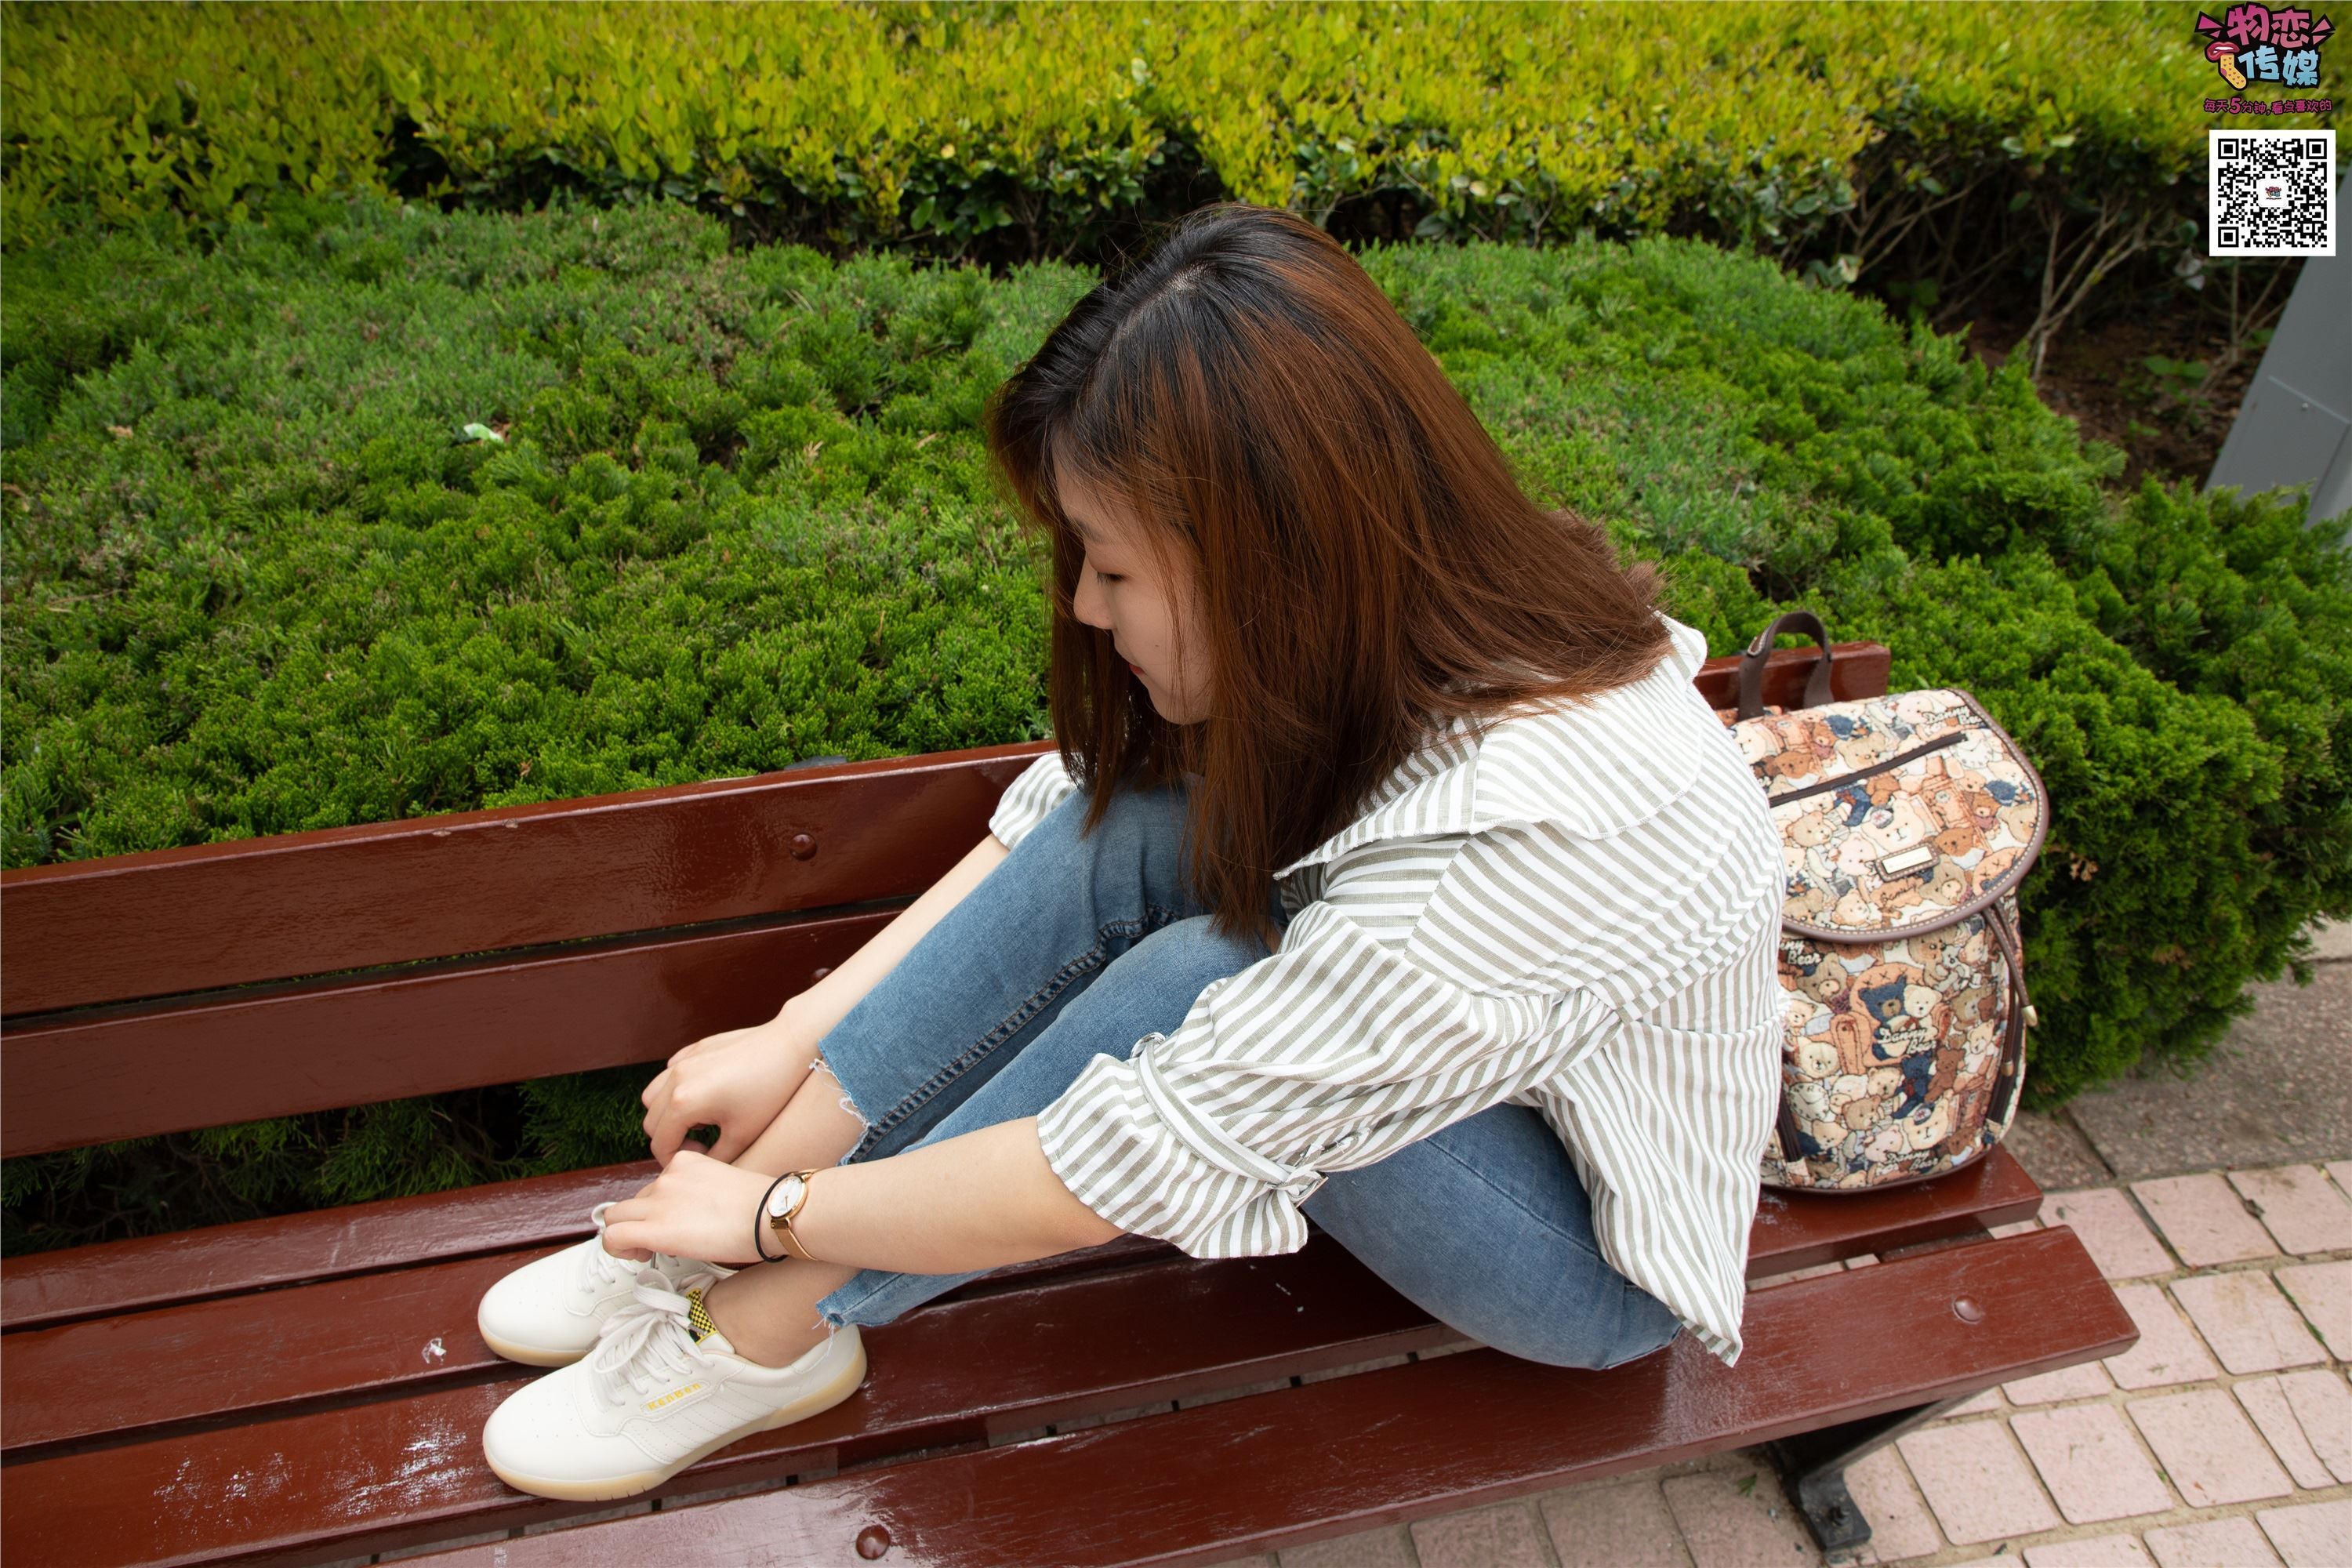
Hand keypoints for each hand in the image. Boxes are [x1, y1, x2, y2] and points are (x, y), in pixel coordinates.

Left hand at [598, 1148, 790, 1266]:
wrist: (770, 1214)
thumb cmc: (762, 1206)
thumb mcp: (728, 1184)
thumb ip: (703, 1192)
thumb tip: (697, 1217)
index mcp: (686, 1161)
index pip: (656, 1185)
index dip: (657, 1209)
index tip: (672, 1223)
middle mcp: (667, 1177)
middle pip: (633, 1201)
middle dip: (639, 1223)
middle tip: (655, 1242)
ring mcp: (659, 1201)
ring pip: (615, 1217)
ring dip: (626, 1235)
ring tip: (646, 1250)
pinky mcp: (654, 1227)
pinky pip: (613, 1236)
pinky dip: (617, 1248)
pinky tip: (639, 1255)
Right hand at [641, 1011, 814, 1167]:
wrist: (790, 1046)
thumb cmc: (769, 1093)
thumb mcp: (742, 1136)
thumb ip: (713, 1159)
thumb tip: (697, 1168)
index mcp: (683, 1102)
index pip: (659, 1144)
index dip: (674, 1161)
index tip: (701, 1161)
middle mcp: (675, 1079)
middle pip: (651, 1122)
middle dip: (670, 1139)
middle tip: (701, 1145)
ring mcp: (683, 1060)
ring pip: (653, 1096)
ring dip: (667, 1113)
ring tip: (699, 1121)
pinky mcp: (694, 1048)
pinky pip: (670, 1073)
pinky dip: (676, 1089)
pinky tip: (705, 1095)